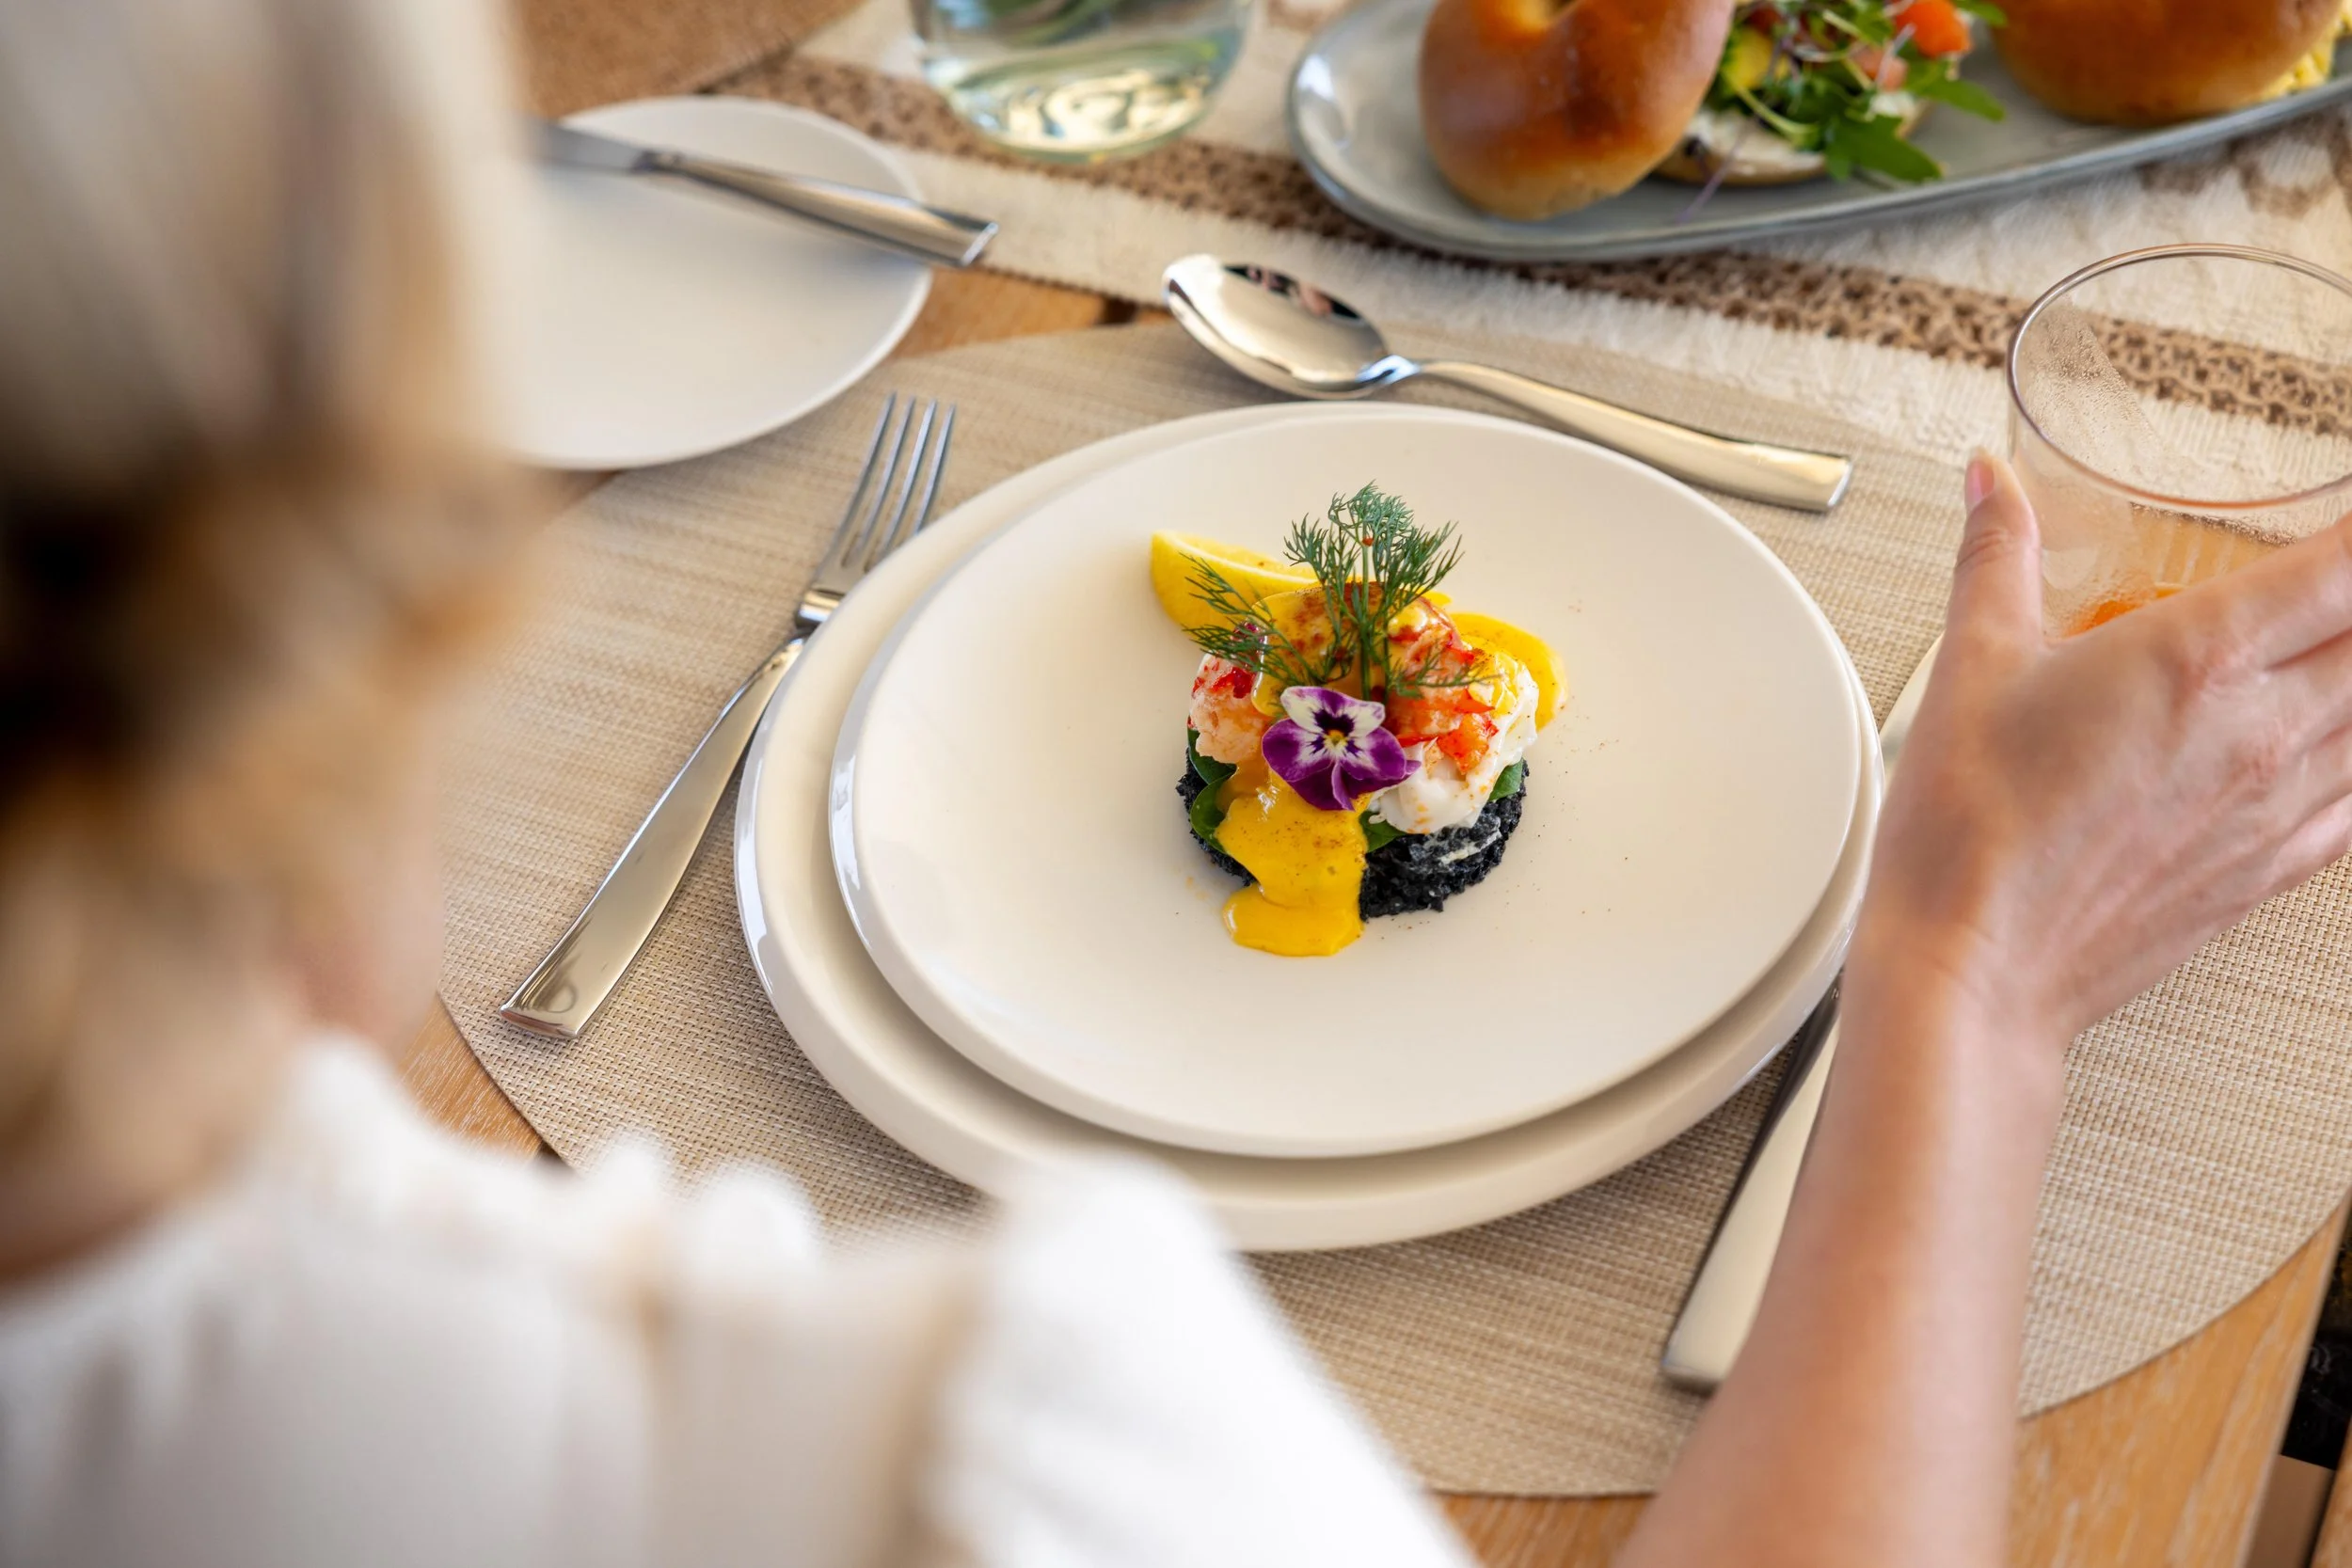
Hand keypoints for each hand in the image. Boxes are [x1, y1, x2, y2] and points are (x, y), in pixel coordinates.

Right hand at [1852, 451, 2351, 1056]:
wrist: (1973, 969)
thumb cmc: (1969, 835)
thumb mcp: (1971, 666)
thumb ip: (1999, 557)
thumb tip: (1996, 485)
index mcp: (2198, 662)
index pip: (2341, 566)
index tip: (2338, 517)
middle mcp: (2262, 733)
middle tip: (2332, 589)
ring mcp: (2276, 808)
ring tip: (2332, 657)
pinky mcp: (2268, 870)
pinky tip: (2335, 752)